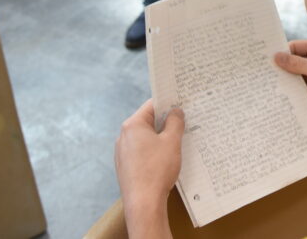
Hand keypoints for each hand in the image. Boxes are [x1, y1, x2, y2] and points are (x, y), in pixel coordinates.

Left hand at [115, 100, 183, 237]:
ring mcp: (123, 152)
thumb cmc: (157, 169)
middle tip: (184, 124)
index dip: (168, 103)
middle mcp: (124, 136)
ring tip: (177, 144)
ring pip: (145, 138)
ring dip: (160, 138)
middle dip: (166, 123)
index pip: (151, 106)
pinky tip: (166, 160)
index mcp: (133, 125)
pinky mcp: (125, 166)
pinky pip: (142, 152)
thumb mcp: (172, 142)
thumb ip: (175, 122)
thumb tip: (176, 112)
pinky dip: (154, 152)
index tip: (181, 105)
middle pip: (148, 122)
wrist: (143, 203)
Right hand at [275, 39, 306, 145]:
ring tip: (271, 83)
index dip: (283, 52)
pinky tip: (283, 93)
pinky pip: (303, 87)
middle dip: (283, 67)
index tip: (268, 57)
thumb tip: (276, 57)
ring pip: (298, 75)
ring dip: (288, 79)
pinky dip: (295, 89)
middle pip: (295, 61)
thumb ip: (296, 64)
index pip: (296, 46)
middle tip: (266, 71)